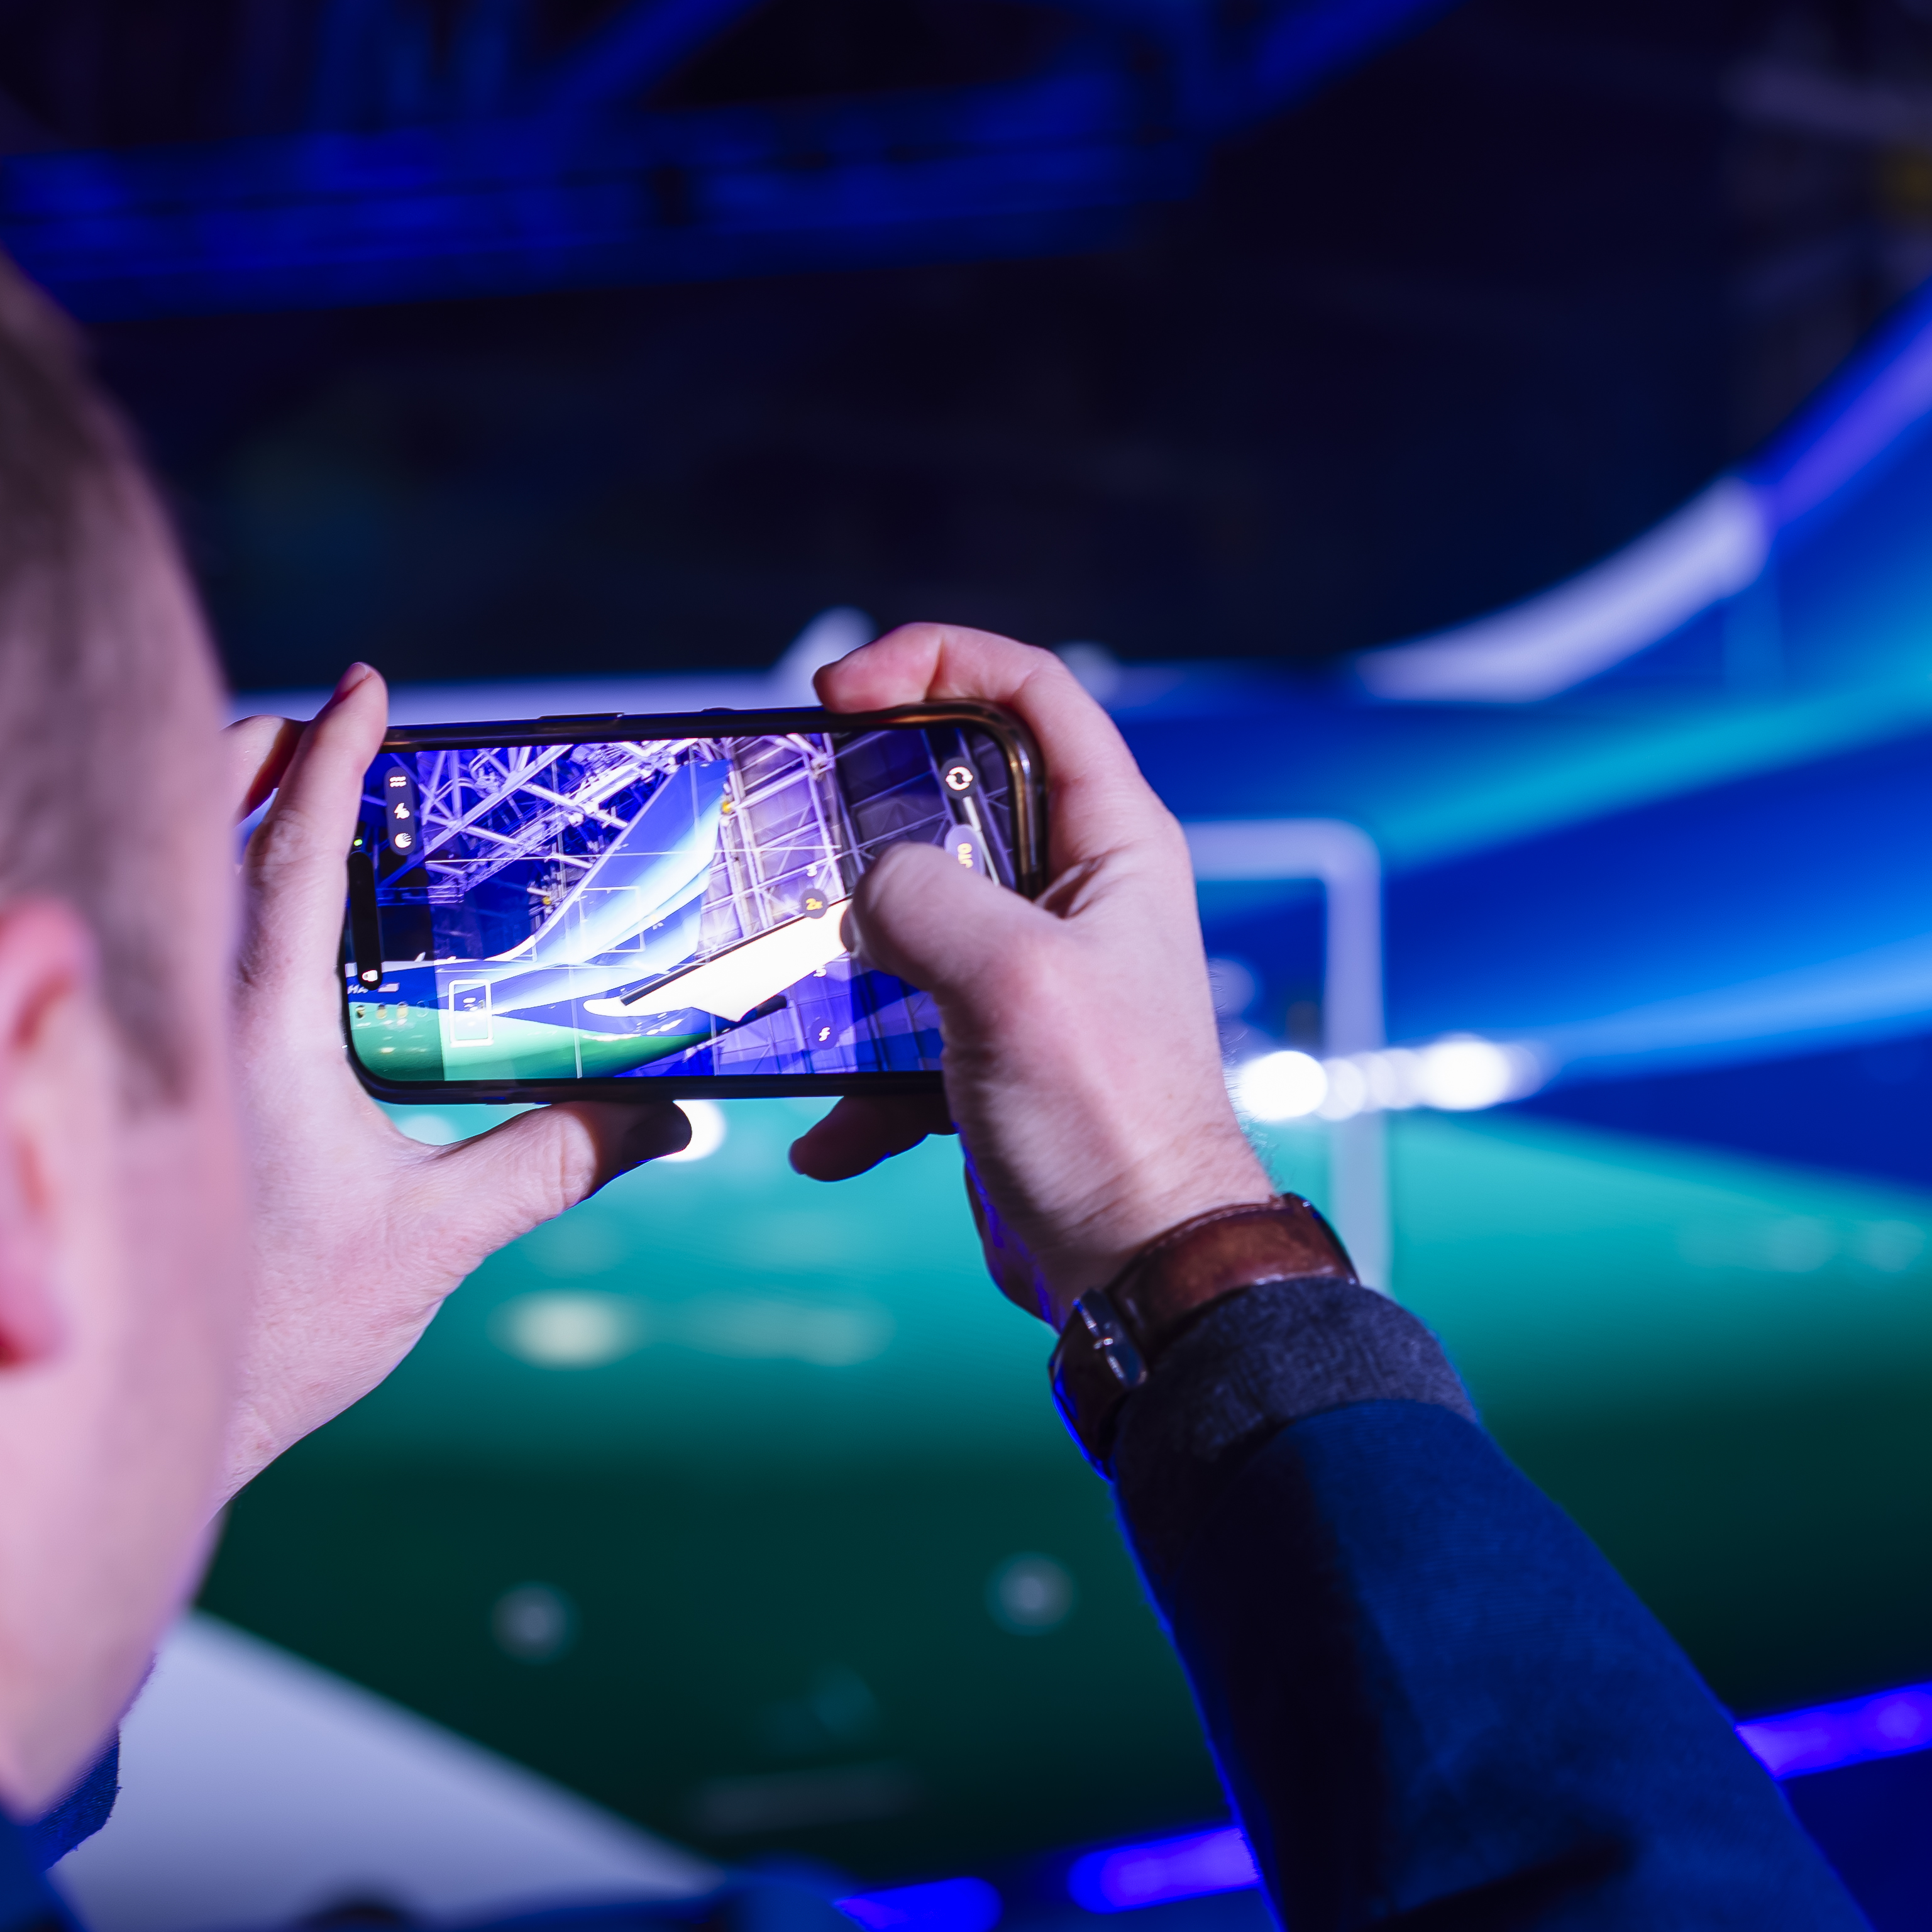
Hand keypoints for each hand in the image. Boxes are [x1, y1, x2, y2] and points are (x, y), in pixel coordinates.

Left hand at [214, 668, 685, 1489]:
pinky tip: (243, 933)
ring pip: (165, 889)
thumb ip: (548, 1163)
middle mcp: (184, 1017)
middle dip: (250, 762)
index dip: (335, 758)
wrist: (155, 1416)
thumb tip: (663, 1115)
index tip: (369, 685)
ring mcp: (148, 1048)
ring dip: (216, 829)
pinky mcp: (138, 1089)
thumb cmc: (281, 1332)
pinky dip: (198, 903)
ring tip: (272, 791)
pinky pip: (161, 952)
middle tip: (311, 724)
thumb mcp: (434, 1241)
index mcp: (256, 1029)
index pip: (290, 852)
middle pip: (198, 838)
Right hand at [789, 626, 1272, 1323]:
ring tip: (796, 991)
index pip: (1032, 693)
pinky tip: (831, 1135)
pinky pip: (898, 1035)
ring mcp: (1031, 974)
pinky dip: (856, 1084)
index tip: (842, 689)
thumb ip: (923, 897)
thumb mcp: (1009, 977)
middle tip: (795, 829)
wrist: (1136, 1270)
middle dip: (864, 816)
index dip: (936, 661)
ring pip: (910, 918)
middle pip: (952, 799)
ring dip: (844, 960)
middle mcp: (1077, 893)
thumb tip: (869, 892)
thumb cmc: (1108, 1118)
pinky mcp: (991, 1051)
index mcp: (1114, 842)